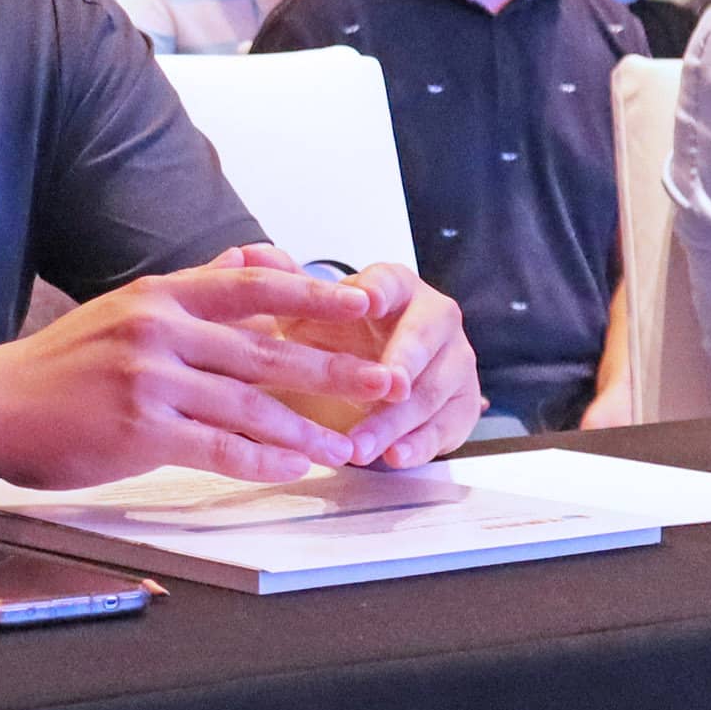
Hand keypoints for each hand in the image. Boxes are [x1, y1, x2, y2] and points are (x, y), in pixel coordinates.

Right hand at [0, 251, 399, 487]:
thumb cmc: (53, 367)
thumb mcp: (121, 310)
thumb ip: (191, 287)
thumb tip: (251, 260)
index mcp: (156, 297)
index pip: (249, 288)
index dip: (310, 295)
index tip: (360, 300)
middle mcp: (156, 332)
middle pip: (264, 351)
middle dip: (333, 369)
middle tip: (384, 379)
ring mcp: (148, 383)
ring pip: (251, 406)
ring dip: (305, 429)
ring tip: (343, 443)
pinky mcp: (140, 432)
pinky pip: (220, 448)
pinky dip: (263, 460)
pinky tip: (291, 466)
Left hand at [296, 258, 483, 466]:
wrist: (367, 374)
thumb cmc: (337, 334)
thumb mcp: (307, 311)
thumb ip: (283, 283)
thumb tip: (249, 252)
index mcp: (397, 287)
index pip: (391, 282)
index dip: (379, 291)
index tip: (364, 300)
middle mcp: (435, 319)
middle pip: (426, 338)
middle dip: (406, 361)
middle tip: (387, 385)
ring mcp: (454, 363)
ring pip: (432, 391)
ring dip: (397, 420)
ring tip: (360, 444)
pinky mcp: (460, 405)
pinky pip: (445, 427)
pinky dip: (419, 444)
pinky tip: (393, 456)